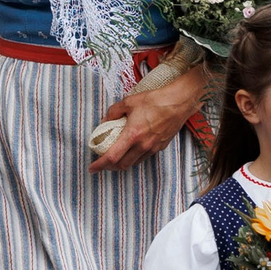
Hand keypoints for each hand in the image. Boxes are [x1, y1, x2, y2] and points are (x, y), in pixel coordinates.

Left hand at [88, 64, 207, 173]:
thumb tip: (104, 121)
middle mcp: (142, 146)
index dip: (99, 165)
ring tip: (116, 156)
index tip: (92, 168)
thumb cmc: (155, 100)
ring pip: (133, 163)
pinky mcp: (160, 147)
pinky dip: (134, 156)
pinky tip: (132, 149)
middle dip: (109, 167)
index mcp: (132, 135)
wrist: (178, 103)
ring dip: (122, 162)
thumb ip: (113, 112)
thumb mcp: (129, 102)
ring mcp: (152, 148)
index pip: (112, 157)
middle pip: (121, 165)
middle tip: (102, 162)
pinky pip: (144, 157)